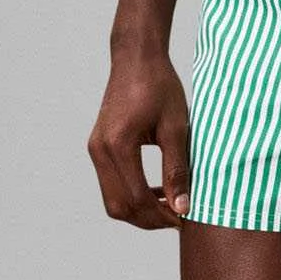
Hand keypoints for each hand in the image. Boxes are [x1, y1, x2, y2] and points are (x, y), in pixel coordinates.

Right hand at [88, 50, 190, 228]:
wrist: (137, 59)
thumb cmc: (160, 86)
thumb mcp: (176, 128)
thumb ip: (178, 169)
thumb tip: (182, 207)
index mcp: (118, 145)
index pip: (137, 198)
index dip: (161, 215)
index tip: (185, 219)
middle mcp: (100, 150)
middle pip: (119, 206)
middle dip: (148, 220)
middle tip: (178, 219)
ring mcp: (95, 149)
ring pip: (112, 199)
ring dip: (139, 210)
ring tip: (170, 206)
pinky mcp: (98, 147)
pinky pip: (111, 183)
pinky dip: (131, 195)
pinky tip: (157, 191)